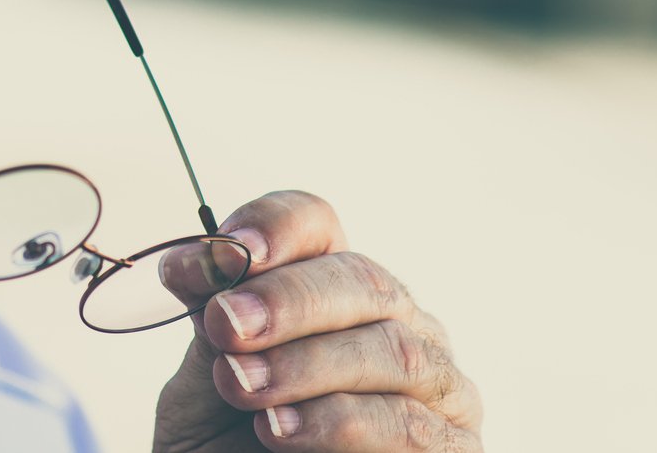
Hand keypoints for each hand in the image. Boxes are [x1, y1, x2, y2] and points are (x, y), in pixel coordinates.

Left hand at [151, 191, 481, 451]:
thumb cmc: (232, 443)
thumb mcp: (208, 376)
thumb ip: (214, 319)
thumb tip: (202, 259)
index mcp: (333, 290)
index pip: (316, 224)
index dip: (275, 226)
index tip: (225, 251)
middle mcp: (397, 322)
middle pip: (361, 280)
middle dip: (288, 300)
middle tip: (227, 325)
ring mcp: (438, 384)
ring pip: (393, 350)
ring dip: (307, 365)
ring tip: (242, 386)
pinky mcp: (455, 447)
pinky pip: (408, 424)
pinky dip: (338, 422)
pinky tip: (279, 429)